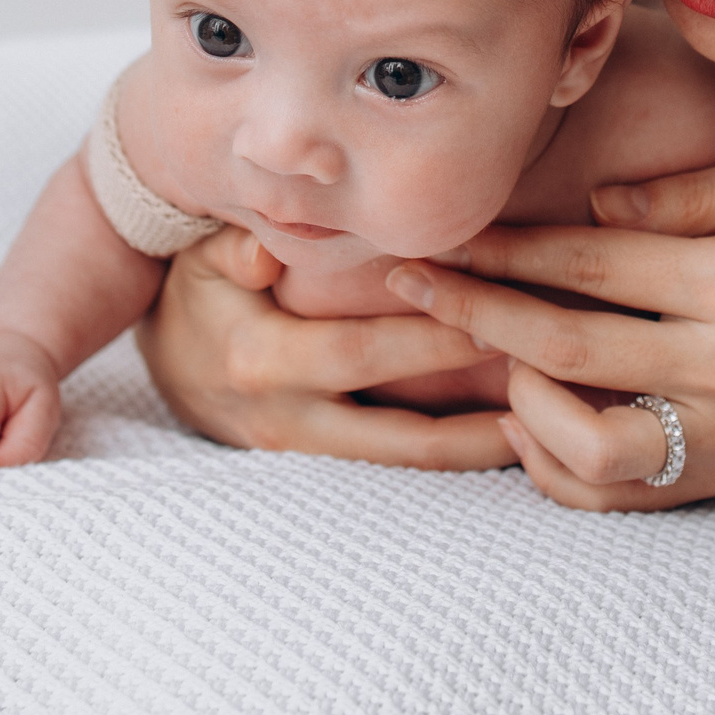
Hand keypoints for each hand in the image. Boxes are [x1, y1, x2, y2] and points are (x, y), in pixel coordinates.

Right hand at [135, 224, 518, 470]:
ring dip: (473, 452)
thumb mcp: (203, 261)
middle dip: (474, 416)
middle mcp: (289, 421)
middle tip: (545, 391)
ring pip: (403, 464)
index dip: (427, 341)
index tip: (493, 318)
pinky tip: (508, 444)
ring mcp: (309, 455)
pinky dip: (448, 456)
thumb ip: (238, 248)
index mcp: (262, 361)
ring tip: (545, 436)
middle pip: (397, 432)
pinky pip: (396, 466)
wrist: (168, 368)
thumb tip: (267, 247)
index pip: (359, 353)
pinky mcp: (327, 467)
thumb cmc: (199, 297)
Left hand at [381, 146, 714, 510]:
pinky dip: (548, 461)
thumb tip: (597, 206)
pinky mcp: (711, 480)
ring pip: (581, 439)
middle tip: (407, 282)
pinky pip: (606, 490)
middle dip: (473, 311)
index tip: (445, 231)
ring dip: (511, 397)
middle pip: (567, 346)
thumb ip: (695, 186)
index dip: (508, 247)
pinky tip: (523, 413)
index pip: (594, 263)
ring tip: (480, 354)